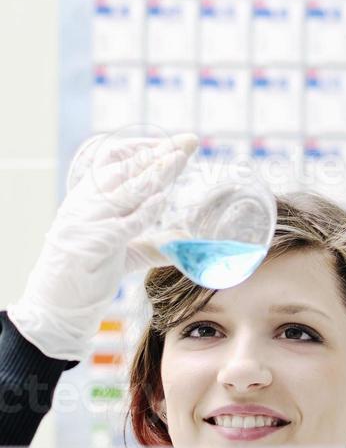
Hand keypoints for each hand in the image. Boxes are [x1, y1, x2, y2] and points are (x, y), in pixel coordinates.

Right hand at [8, 133, 197, 361]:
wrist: (57, 306)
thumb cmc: (87, 277)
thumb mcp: (124, 254)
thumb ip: (152, 244)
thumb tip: (185, 239)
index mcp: (87, 199)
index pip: (114, 161)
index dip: (144, 149)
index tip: (173, 145)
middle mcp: (84, 204)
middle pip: (123, 167)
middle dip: (158, 152)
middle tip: (187, 140)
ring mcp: (86, 222)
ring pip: (123, 188)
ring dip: (154, 172)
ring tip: (178, 158)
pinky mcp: (93, 243)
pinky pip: (123, 222)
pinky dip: (143, 210)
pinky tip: (162, 199)